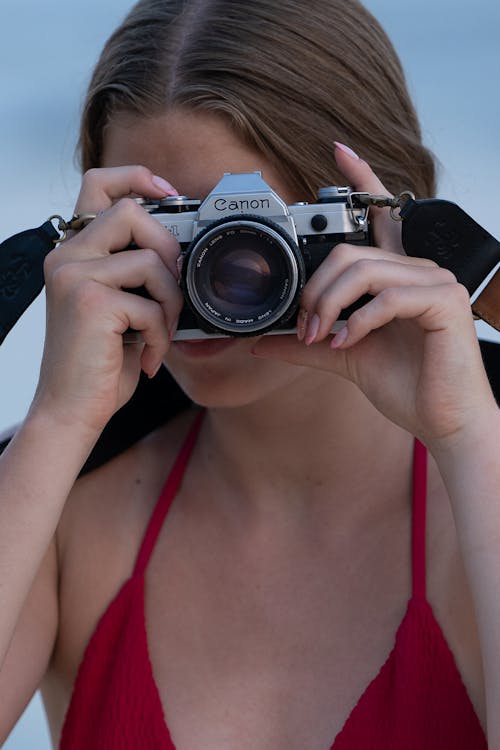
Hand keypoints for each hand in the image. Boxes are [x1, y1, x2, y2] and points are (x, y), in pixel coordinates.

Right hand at [32, 166, 182, 435]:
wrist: (71, 409)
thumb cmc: (99, 362)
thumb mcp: (118, 308)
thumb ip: (134, 273)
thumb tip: (178, 252)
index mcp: (73, 253)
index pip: (98, 186)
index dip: (137, 178)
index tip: (169, 193)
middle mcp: (67, 257)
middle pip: (133, 212)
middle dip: (169, 249)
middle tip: (173, 291)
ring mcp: (76, 276)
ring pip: (152, 261)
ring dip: (171, 303)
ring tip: (161, 334)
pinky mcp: (91, 302)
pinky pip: (152, 304)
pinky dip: (161, 335)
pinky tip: (149, 357)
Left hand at [253, 145, 495, 447]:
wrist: (443, 420)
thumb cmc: (405, 384)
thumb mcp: (344, 355)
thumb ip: (306, 343)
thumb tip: (261, 340)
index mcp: (397, 274)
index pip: (381, 215)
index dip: (362, 181)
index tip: (338, 153)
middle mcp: (418, 268)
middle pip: (350, 251)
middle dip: (315, 289)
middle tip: (305, 326)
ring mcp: (435, 281)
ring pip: (364, 269)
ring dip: (330, 305)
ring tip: (322, 336)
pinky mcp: (445, 301)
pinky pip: (388, 296)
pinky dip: (359, 321)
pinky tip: (349, 343)